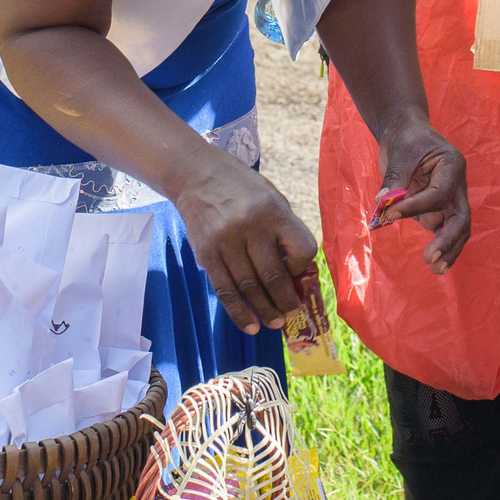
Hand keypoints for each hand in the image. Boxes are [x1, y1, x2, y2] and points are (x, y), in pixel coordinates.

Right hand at [179, 154, 320, 332]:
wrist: (197, 175)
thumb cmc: (242, 188)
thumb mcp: (271, 198)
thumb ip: (283, 230)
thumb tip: (296, 273)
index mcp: (274, 211)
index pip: (301, 248)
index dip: (303, 267)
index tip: (299, 274)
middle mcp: (251, 226)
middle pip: (274, 274)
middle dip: (286, 300)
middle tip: (292, 314)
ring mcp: (226, 240)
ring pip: (249, 287)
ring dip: (264, 310)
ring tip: (274, 323)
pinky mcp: (205, 252)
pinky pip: (225, 289)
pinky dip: (238, 312)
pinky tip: (250, 325)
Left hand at [374, 117, 471, 271]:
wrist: (407, 132)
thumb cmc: (407, 138)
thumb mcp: (400, 154)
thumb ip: (395, 180)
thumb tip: (383, 204)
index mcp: (452, 166)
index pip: (438, 195)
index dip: (415, 207)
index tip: (390, 214)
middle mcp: (456, 185)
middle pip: (461, 218)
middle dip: (448, 241)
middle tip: (431, 259)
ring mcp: (450, 199)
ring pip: (456, 229)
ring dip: (448, 249)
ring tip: (435, 268)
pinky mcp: (439, 209)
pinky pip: (443, 230)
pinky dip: (440, 246)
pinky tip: (435, 263)